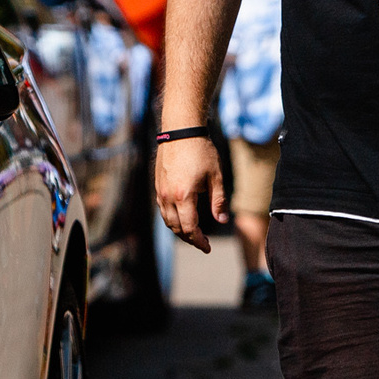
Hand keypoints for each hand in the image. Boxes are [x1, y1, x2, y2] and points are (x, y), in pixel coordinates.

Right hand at [155, 136, 225, 252]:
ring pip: (167, 220)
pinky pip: (163, 209)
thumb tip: (221, 221)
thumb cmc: (202, 151)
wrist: (181, 131)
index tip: (207, 247)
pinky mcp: (158, 185)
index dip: (199, 241)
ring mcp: (160, 191)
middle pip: (176, 228)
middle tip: (202, 243)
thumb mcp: (216, 177)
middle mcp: (168, 197)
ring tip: (193, 233)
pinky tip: (183, 217)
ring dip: (179, 230)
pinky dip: (172, 218)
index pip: (189, 228)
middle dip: (189, 238)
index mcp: (183, 196)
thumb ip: (218, 201)